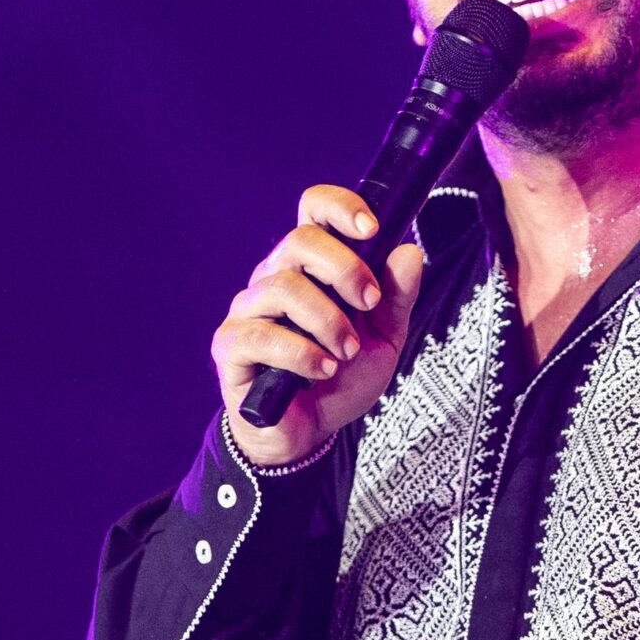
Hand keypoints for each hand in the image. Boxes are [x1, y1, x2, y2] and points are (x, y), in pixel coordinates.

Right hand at [215, 186, 427, 468]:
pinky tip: (322, 369)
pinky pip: (260, 334)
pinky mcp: (231, 345)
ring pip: (284, 288)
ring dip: (328, 321)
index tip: (371, 230)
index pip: (313, 209)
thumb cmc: (340, 377)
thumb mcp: (384, 338)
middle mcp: (274, 277)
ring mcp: (249, 310)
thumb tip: (408, 251)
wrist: (309, 432)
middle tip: (369, 305)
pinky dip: (301, 353)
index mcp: (310, 266)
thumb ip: (397, 297)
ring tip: (346, 352)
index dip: (340, 207)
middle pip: (299, 241)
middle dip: (345, 270)